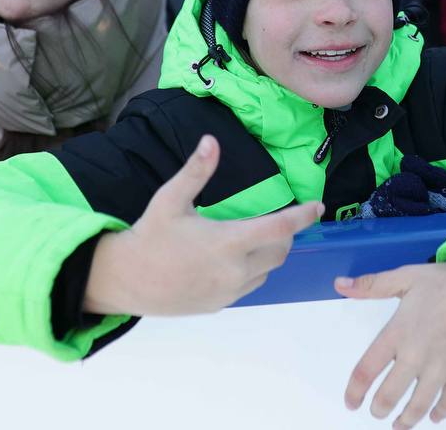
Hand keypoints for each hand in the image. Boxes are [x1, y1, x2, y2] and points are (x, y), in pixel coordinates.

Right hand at [83, 135, 322, 315]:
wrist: (127, 280)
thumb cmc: (151, 236)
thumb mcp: (171, 199)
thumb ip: (196, 171)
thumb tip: (211, 140)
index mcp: (227, 242)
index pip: (280, 228)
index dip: (303, 216)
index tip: (318, 206)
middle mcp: (234, 270)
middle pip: (280, 251)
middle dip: (284, 234)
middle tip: (275, 220)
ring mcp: (229, 291)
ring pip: (267, 271)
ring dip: (268, 253)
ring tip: (250, 238)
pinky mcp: (221, 304)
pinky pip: (250, 286)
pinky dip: (252, 271)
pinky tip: (232, 259)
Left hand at [337, 255, 445, 427]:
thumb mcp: (405, 276)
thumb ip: (371, 285)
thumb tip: (339, 284)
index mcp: (398, 332)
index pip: (367, 369)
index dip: (354, 391)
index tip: (351, 401)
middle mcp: (417, 354)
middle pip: (390, 395)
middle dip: (379, 408)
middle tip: (376, 412)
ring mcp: (442, 367)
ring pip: (419, 405)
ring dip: (406, 419)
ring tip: (399, 424)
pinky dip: (441, 413)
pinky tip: (434, 417)